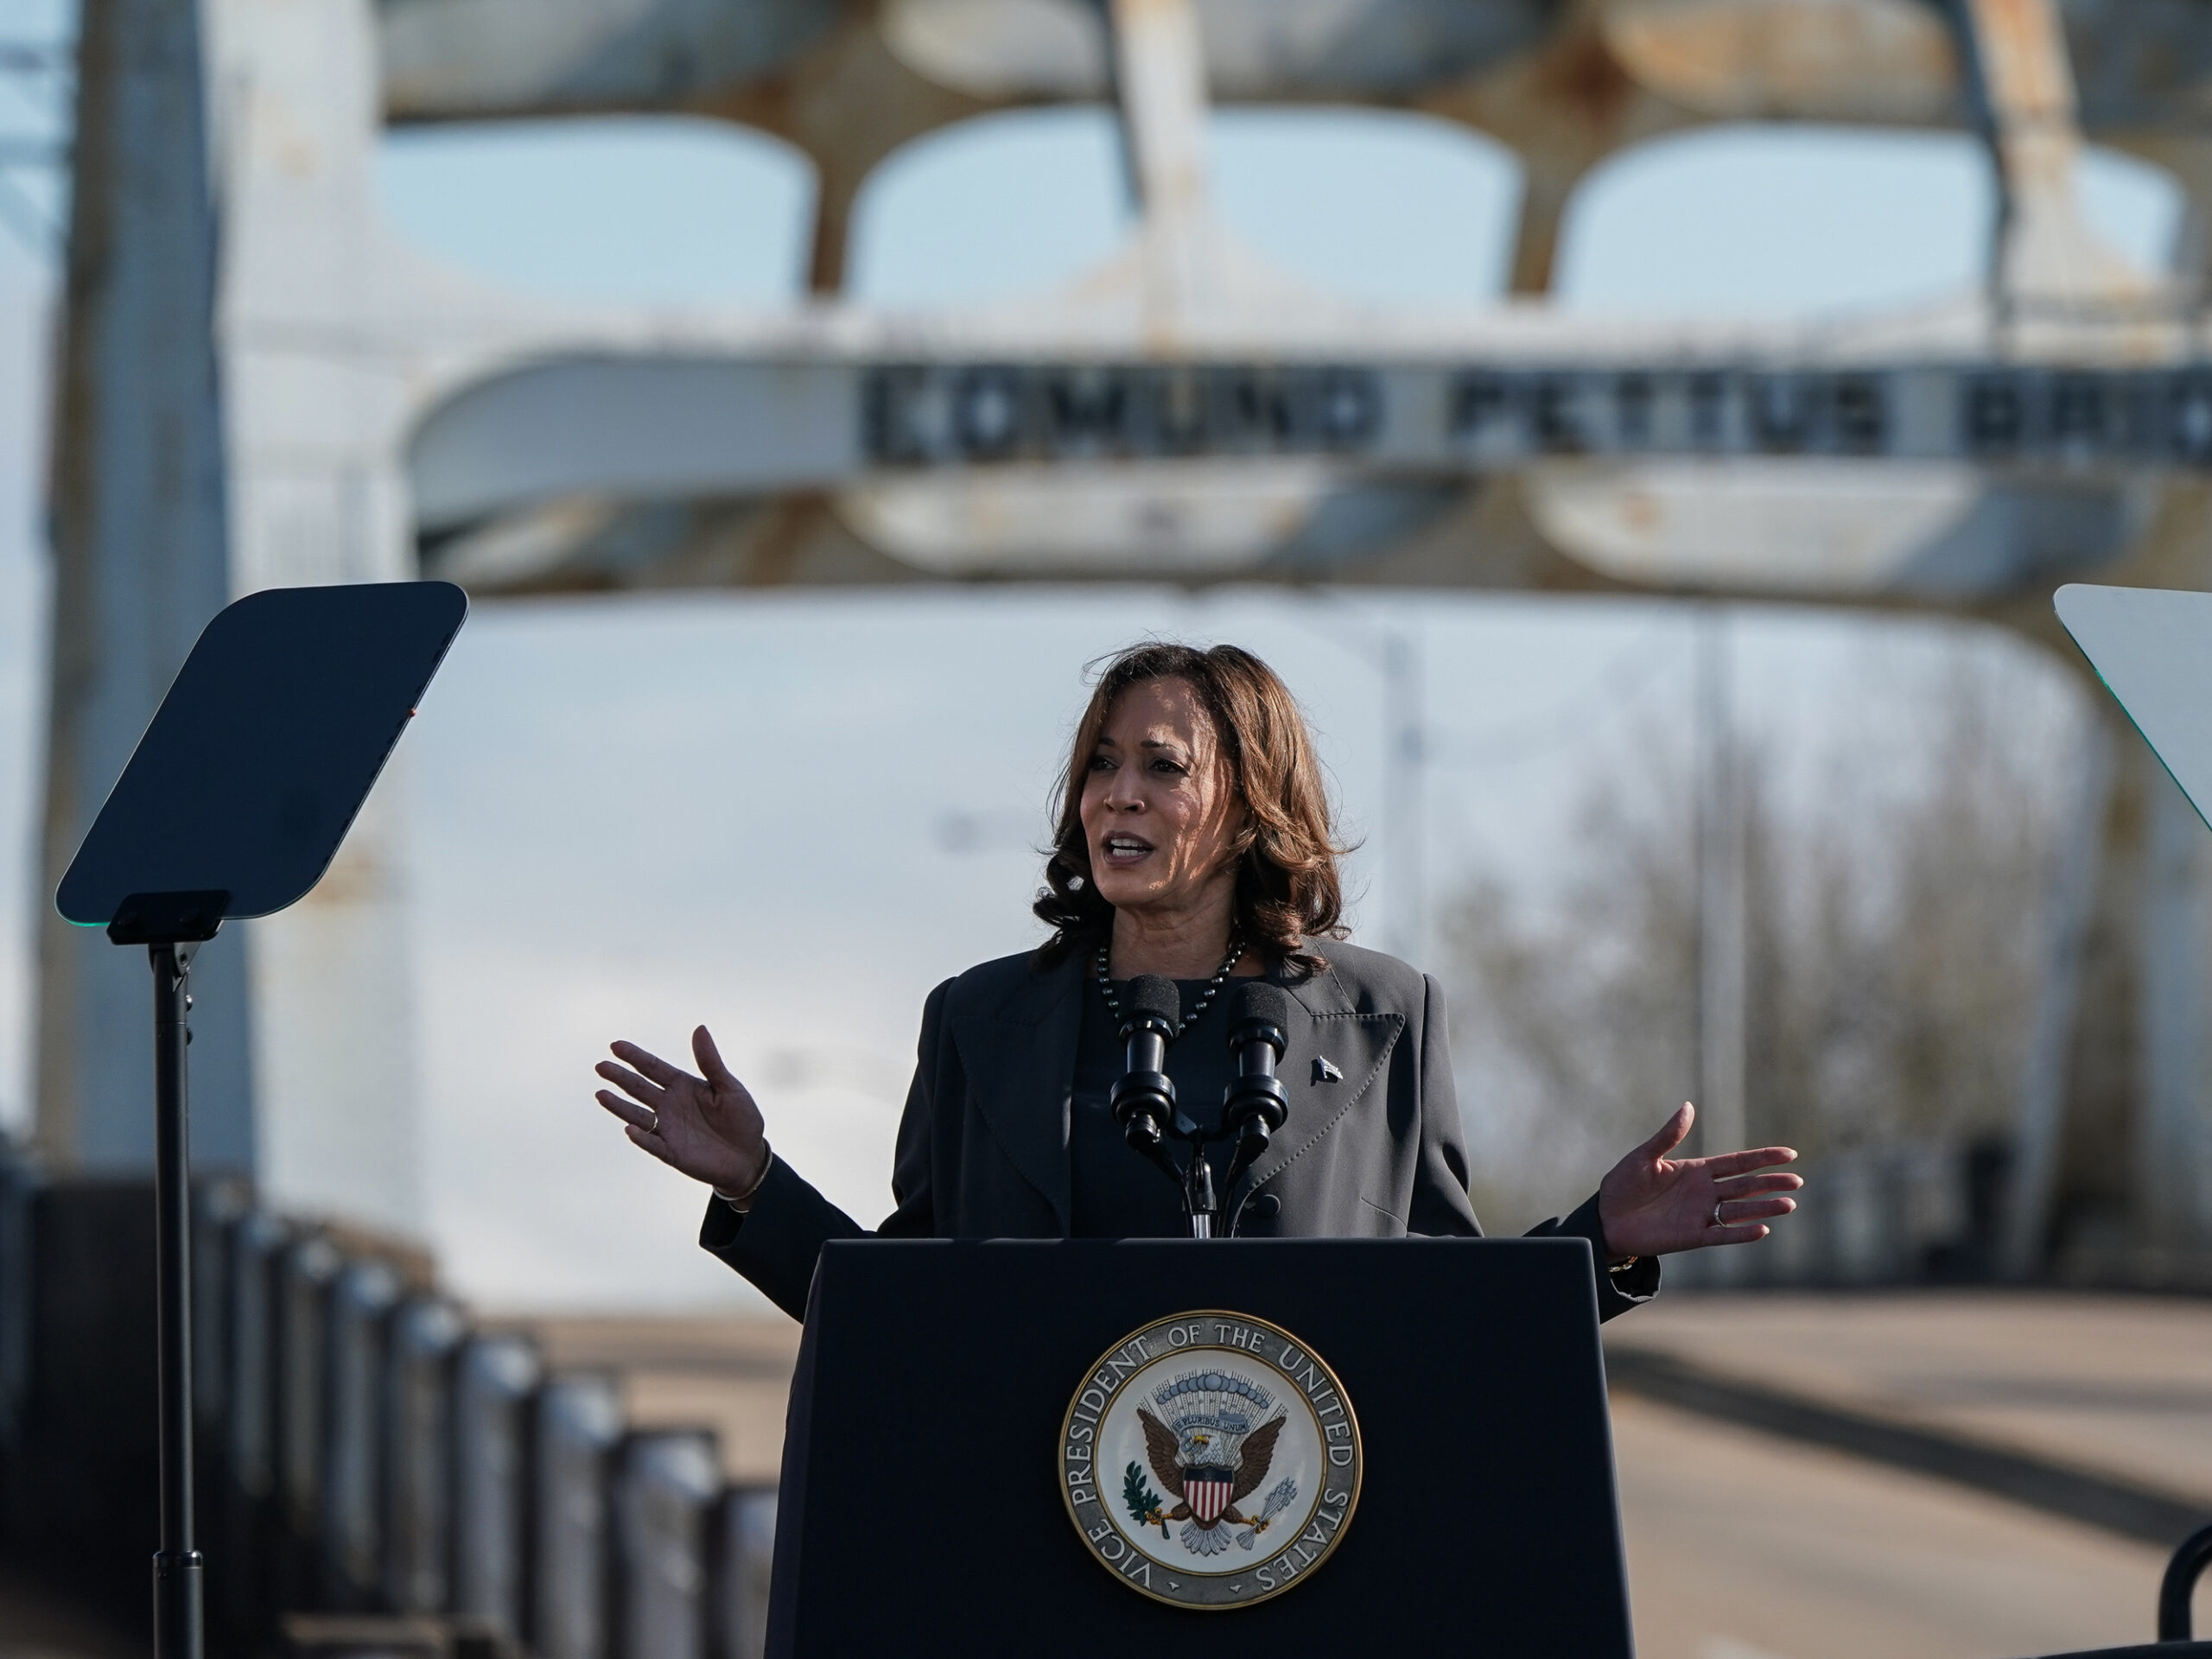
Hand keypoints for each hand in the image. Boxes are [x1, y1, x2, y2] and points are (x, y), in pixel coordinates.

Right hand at [594, 1026, 768, 1194]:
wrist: (749, 1157)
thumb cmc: (741, 1119)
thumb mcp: (729, 1087)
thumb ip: (710, 1062)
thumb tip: (700, 1028)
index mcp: (682, 1086)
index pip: (653, 1068)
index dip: (635, 1057)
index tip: (616, 1046)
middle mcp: (669, 1105)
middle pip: (639, 1088)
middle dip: (620, 1077)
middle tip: (601, 1066)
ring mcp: (668, 1129)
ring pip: (637, 1115)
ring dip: (619, 1106)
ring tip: (601, 1094)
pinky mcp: (671, 1152)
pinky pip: (652, 1144)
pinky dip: (641, 1138)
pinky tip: (629, 1129)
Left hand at [1596, 1102, 1800, 1258]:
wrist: (1606, 1218)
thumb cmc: (1623, 1185)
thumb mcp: (1644, 1157)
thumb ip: (1668, 1136)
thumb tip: (1688, 1106)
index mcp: (1697, 1170)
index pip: (1737, 1163)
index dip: (1763, 1158)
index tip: (1789, 1154)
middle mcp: (1705, 1192)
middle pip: (1746, 1186)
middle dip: (1771, 1183)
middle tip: (1798, 1181)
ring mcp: (1701, 1215)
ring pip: (1740, 1211)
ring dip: (1764, 1208)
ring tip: (1789, 1204)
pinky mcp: (1692, 1236)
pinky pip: (1722, 1235)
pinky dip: (1741, 1233)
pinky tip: (1761, 1229)